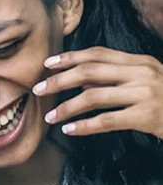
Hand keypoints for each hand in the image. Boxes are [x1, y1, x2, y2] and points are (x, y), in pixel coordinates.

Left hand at [33, 47, 162, 137]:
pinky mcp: (145, 117)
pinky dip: (84, 126)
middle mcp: (141, 73)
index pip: (97, 54)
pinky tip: (70, 130)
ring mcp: (144, 94)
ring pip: (93, 97)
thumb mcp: (144, 81)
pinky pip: (106, 121)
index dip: (70, 58)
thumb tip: (80, 82)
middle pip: (89, 72)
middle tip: (38, 89)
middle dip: (59, 80)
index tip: (47, 64)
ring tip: (50, 116)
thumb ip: (115, 78)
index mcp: (139, 61)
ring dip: (66, 107)